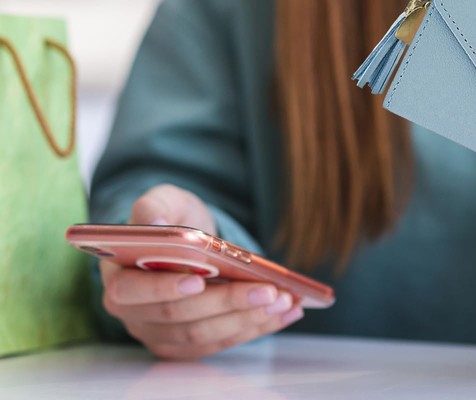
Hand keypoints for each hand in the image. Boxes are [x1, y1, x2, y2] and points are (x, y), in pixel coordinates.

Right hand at [100, 183, 303, 359]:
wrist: (186, 241)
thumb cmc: (173, 219)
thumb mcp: (164, 200)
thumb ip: (153, 205)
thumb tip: (155, 220)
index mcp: (119, 277)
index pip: (132, 292)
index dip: (164, 288)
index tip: (198, 281)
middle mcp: (135, 314)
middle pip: (181, 316)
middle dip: (227, 302)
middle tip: (267, 289)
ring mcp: (162, 334)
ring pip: (205, 334)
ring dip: (248, 318)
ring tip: (283, 299)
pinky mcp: (188, 345)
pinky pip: (222, 342)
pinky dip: (256, 328)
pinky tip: (286, 312)